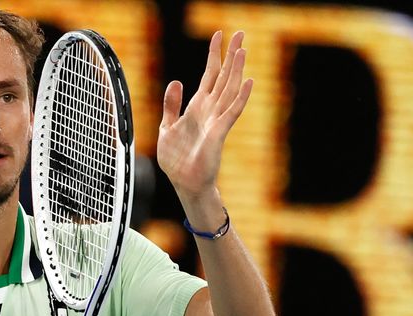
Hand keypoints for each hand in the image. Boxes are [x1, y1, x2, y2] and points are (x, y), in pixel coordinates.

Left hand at [157, 30, 252, 199]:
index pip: (209, 75)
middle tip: (241, 32)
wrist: (184, 182)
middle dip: (231, 55)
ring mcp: (216, 120)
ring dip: (237, 70)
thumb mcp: (166, 127)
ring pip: (230, 89)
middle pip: (224, 77)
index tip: (219, 35)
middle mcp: (210, 110)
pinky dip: (240, 97)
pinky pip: (231, 112)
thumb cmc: (177, 159)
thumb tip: (176, 82)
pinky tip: (248, 81)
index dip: (214, 55)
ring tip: (243, 49)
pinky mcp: (219, 133)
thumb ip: (171, 105)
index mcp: (197, 107)